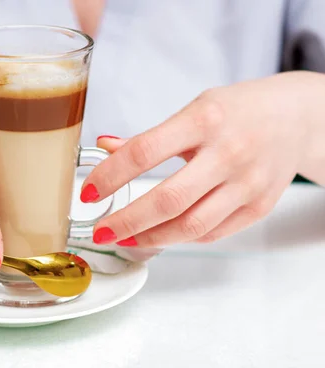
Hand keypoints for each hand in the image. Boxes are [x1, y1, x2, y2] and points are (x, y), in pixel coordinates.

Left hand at [82, 72, 316, 246]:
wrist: (298, 117)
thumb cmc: (238, 111)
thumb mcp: (193, 110)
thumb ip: (150, 137)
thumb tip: (105, 147)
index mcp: (204, 120)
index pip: (145, 152)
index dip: (110, 176)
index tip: (87, 193)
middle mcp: (228, 153)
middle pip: (167, 200)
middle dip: (126, 222)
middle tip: (101, 231)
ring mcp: (247, 183)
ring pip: (190, 226)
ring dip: (149, 238)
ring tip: (125, 238)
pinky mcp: (259, 206)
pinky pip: (212, 233)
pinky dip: (180, 237)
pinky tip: (162, 233)